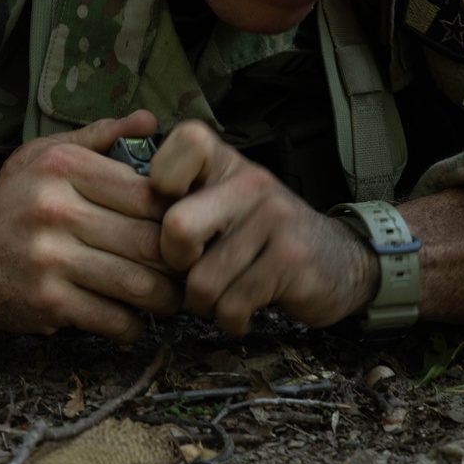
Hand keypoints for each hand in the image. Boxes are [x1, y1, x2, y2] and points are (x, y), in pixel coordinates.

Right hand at [0, 111, 182, 341]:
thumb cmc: (9, 204)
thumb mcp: (44, 156)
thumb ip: (100, 137)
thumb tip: (151, 122)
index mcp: (63, 167)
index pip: (149, 193)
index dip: (178, 215)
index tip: (186, 230)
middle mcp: (56, 209)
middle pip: (151, 241)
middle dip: (179, 263)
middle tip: (189, 271)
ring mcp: (50, 258)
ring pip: (140, 285)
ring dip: (165, 299)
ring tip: (170, 298)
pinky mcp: (46, 302)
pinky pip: (114, 320)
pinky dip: (132, 326)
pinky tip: (130, 319)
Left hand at [149, 121, 377, 333]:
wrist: (341, 262)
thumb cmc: (262, 237)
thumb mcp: (224, 202)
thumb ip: (179, 199)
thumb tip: (122, 219)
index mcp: (226, 162)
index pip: (182, 144)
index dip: (161, 184)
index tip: (171, 210)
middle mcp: (251, 181)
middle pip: (177, 227)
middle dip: (174, 263)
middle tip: (192, 268)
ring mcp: (275, 219)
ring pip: (201, 282)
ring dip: (204, 302)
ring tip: (222, 292)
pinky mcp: (291, 261)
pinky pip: (231, 306)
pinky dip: (230, 319)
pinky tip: (243, 308)